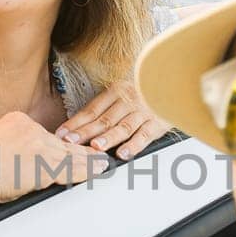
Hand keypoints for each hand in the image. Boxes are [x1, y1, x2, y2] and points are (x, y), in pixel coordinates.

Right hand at [0, 111, 113, 203]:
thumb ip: (10, 147)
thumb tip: (18, 163)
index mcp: (18, 121)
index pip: (46, 134)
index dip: (62, 144)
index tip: (73, 146)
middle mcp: (32, 130)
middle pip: (62, 143)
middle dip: (81, 149)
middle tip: (98, 152)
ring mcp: (39, 147)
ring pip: (70, 155)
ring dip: (89, 160)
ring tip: (103, 162)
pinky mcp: (44, 165)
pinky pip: (70, 168)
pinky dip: (86, 170)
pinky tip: (97, 170)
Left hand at [55, 80, 169, 159]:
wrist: (175, 83)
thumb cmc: (144, 91)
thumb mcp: (122, 92)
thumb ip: (104, 107)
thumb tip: (77, 126)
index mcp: (115, 91)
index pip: (91, 109)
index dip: (75, 122)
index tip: (60, 134)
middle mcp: (128, 100)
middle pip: (104, 119)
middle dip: (85, 132)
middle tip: (70, 142)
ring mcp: (143, 112)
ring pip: (122, 127)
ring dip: (108, 138)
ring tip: (95, 147)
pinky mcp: (157, 123)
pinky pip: (144, 135)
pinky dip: (133, 145)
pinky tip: (123, 154)